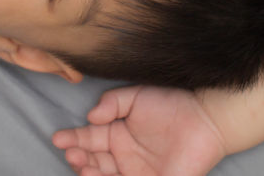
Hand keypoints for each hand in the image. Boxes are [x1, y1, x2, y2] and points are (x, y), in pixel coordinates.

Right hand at [53, 85, 226, 175]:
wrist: (204, 117)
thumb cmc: (172, 103)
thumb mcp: (135, 97)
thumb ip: (111, 103)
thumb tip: (90, 117)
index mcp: (117, 135)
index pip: (89, 139)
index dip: (72, 140)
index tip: (58, 138)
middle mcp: (124, 156)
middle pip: (93, 162)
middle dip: (79, 160)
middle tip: (73, 155)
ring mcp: (138, 173)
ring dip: (90, 173)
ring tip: (82, 166)